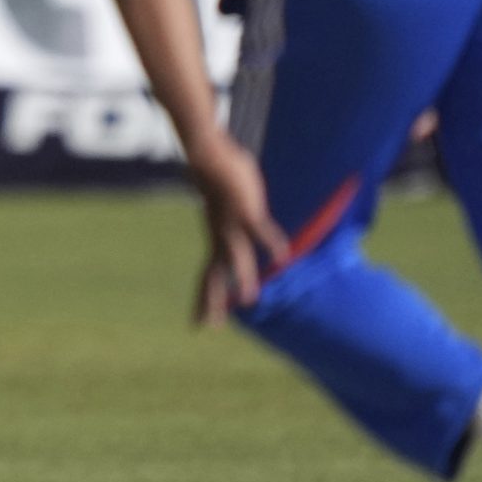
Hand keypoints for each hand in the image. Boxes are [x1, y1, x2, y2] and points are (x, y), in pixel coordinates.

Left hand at [183, 130, 286, 327]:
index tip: (198, 321)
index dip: (204, 296)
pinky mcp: (246, 209)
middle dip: (213, 300)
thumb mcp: (224, 202)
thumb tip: (238, 214)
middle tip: (209, 328)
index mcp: (215, 236)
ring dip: (245, 278)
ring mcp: (232, 224)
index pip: (208, 273)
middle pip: (216, 274)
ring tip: (250, 300)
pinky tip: (283, 256)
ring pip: (238, 257)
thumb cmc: (217, 174)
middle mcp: (220, 235)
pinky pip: (262, 230)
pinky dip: (272, 242)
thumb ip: (233, 215)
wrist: (206, 153)